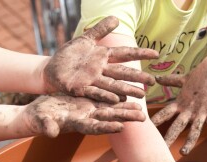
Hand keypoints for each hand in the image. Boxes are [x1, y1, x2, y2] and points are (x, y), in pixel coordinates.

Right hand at [23, 95, 145, 136]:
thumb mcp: (42, 121)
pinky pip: (105, 100)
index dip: (107, 127)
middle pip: (109, 119)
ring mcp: (89, 111)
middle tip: (142, 118)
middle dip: (125, 118)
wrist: (40, 112)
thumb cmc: (39, 118)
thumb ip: (47, 126)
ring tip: (142, 110)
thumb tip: (51, 133)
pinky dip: (117, 100)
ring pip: (111, 110)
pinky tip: (129, 97)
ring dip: (126, 110)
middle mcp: (87, 118)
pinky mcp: (88, 102)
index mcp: (77, 124)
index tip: (120, 128)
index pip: (94, 127)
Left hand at [43, 15, 158, 102]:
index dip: (140, 54)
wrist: (50, 70)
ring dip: (127, 90)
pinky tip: (116, 99)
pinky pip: (94, 92)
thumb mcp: (84, 40)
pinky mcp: (80, 88)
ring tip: (141, 95)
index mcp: (102, 57)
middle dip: (137, 77)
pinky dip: (105, 95)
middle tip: (153, 81)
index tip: (156, 54)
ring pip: (112, 85)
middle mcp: (100, 70)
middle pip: (122, 73)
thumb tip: (117, 18)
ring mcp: (91, 80)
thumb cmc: (68, 56)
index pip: (125, 54)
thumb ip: (100, 30)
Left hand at [151, 55, 206, 154]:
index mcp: (181, 102)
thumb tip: (157, 78)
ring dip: (189, 142)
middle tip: (159, 150)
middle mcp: (189, 109)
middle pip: (176, 126)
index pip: (164, 114)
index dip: (155, 122)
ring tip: (183, 152)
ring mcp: (202, 110)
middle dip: (168, 138)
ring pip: (194, 129)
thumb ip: (170, 80)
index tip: (145, 131)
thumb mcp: (184, 78)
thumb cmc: (202, 73)